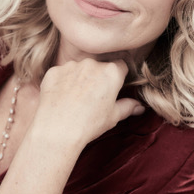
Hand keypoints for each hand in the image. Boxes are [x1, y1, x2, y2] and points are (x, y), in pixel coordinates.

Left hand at [0, 59, 144, 193]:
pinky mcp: (54, 71)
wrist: (58, 130)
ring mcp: (71, 66)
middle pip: (99, 66)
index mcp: (111, 72)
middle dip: (98, 78)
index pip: (120, 66)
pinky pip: (61, 73)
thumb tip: (139, 106)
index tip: (113, 88)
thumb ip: (128, 107)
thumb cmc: (89, 124)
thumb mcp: (113, 117)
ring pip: (79, 68)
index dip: (118, 77)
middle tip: (93, 98)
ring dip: (80, 78)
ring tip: (75, 100)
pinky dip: (62, 82)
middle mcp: (92, 64)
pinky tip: (62, 98)